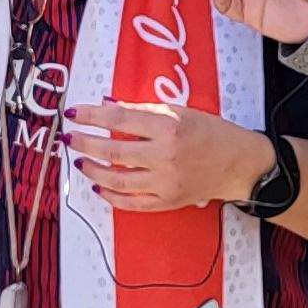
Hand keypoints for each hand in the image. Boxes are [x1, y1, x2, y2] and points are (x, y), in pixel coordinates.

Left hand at [68, 99, 272, 214]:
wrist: (238, 163)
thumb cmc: (210, 132)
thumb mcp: (179, 111)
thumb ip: (142, 109)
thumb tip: (106, 104)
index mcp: (169, 126)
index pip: (119, 118)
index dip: (91, 115)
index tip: (73, 113)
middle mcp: (165, 154)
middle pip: (112, 149)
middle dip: (85, 142)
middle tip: (69, 138)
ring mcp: (165, 181)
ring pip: (116, 179)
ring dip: (92, 170)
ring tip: (82, 161)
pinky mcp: (167, 201)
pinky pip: (131, 203)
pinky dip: (111, 196)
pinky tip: (99, 187)